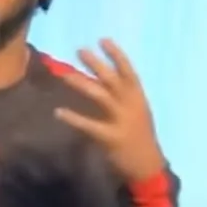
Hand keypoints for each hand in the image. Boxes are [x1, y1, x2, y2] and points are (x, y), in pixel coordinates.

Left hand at [53, 39, 165, 183]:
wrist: (147, 166)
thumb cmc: (138, 136)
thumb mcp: (136, 112)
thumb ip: (120, 96)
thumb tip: (99, 77)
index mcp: (138, 98)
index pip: (128, 71)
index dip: (116, 55)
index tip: (103, 39)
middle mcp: (131, 105)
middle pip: (112, 79)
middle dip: (97, 63)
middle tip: (79, 50)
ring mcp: (122, 121)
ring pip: (101, 97)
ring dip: (82, 84)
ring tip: (63, 75)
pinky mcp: (111, 138)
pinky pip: (90, 125)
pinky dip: (74, 118)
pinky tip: (58, 112)